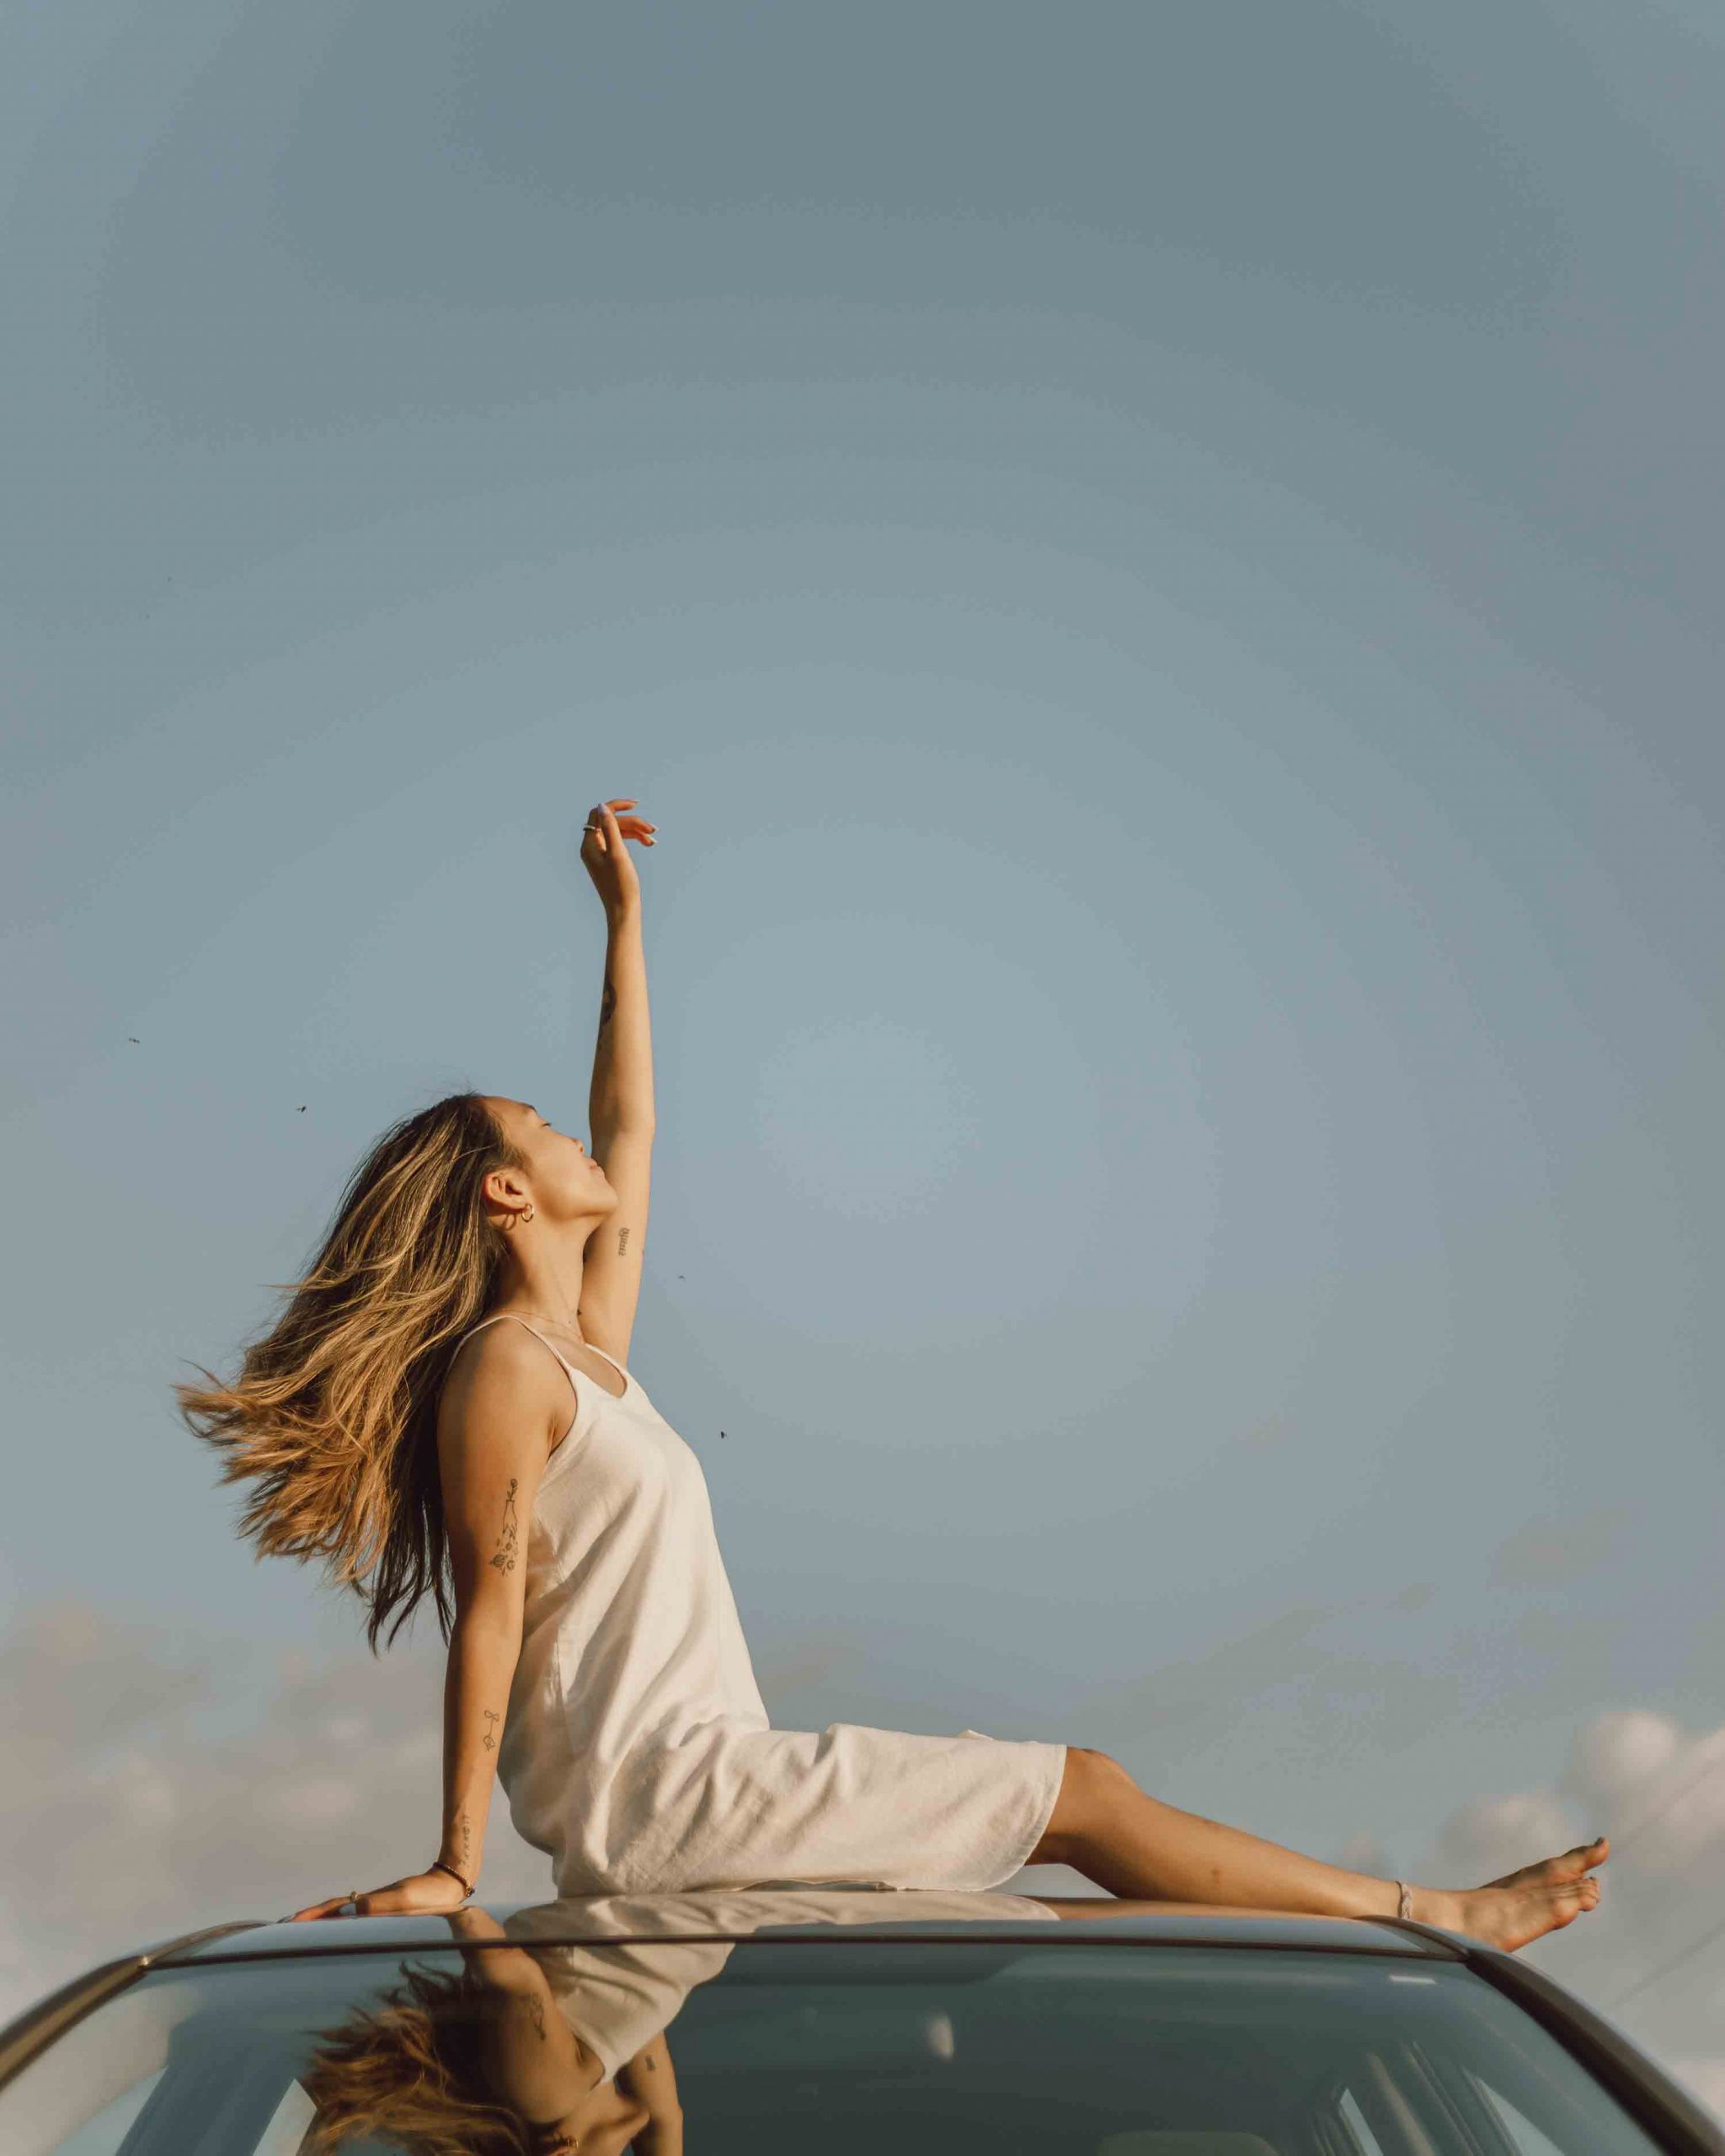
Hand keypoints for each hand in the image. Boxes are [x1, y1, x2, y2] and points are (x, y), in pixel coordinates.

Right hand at [287, 1867, 472, 1921]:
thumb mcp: (405, 1900)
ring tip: (303, 1928)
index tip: (288, 1924)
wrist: (449, 1885)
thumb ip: (379, 1905)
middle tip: (285, 1927)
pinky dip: (339, 1920)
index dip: (311, 1917)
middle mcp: (368, 1903)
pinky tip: (338, 1927)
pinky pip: (354, 1916)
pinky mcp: (384, 1909)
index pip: (332, 1910)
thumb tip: (351, 1910)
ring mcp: (375, 1905)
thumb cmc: (429, 1896)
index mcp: (368, 1903)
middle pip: (332, 1910)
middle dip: (308, 1918)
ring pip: (341, 1912)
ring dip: (321, 1920)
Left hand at [580, 797, 657, 916]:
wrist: (623, 911)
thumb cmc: (621, 885)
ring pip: (618, 833)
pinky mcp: (608, 861)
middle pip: (611, 823)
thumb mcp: (617, 853)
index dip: (616, 806)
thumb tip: (602, 806)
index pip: (599, 814)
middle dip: (632, 823)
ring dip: (636, 832)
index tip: (635, 805)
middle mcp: (591, 848)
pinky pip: (620, 843)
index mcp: (589, 845)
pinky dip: (633, 840)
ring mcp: (600, 854)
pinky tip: (648, 843)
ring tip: (652, 839)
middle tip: (652, 830)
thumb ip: (610, 828)